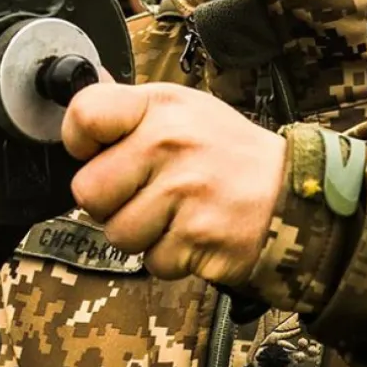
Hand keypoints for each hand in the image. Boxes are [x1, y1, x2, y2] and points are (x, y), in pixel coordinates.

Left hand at [64, 82, 284, 284]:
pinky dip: (171, 256)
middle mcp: (169, 142)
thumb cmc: (229, 155)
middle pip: (88, 190)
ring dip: (143, 234)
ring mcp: (184, 190)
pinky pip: (152, 261)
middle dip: (111, 203)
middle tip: (146, 194)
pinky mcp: (196, 236)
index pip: (85, 114)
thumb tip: (75, 106)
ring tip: (176, 214)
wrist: (292, 194)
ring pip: (117, 234)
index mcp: (161, 105)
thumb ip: (131, 112)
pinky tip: (193, 233)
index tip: (97, 152)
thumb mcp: (185, 111)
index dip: (80, 142)